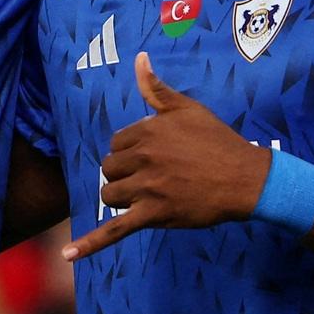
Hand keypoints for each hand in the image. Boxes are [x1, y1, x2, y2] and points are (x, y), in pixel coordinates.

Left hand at [61, 53, 270, 261]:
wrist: (245, 178)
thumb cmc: (219, 141)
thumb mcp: (188, 108)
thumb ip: (157, 88)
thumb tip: (138, 59)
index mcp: (148, 130)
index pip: (117, 143)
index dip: (132, 151)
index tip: (154, 156)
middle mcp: (143, 157)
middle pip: (109, 167)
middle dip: (124, 172)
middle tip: (151, 176)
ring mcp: (147, 188)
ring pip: (110, 193)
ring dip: (122, 196)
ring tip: (145, 196)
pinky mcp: (153, 215)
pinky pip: (115, 230)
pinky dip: (90, 244)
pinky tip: (68, 254)